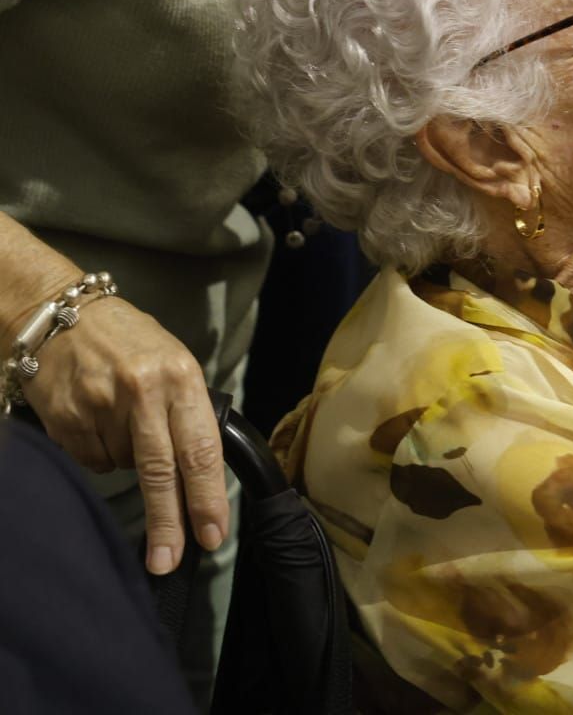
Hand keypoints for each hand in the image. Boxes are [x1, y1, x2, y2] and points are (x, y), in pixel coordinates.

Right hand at [19, 296, 227, 573]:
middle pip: (161, 473)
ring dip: (130, 462)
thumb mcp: (174, 362)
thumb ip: (188, 412)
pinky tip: (96, 421)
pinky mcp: (65, 420)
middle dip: (168, 523)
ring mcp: (99, 407)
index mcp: (180, 377)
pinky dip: (100, 452)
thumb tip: (201, 472)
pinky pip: (92, 460)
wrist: (60, 314)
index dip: (206, 497)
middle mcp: (142, 392)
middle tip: (169, 560)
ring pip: (124, 467)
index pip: (200, 449)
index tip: (212, 533)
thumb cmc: (129, 342)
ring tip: (123, 421)